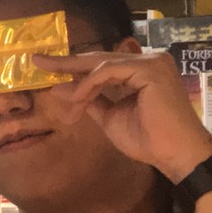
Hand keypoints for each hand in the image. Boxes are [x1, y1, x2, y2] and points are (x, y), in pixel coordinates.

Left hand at [35, 51, 211, 181]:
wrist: (174, 154)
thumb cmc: (148, 139)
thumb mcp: (109, 117)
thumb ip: (90, 100)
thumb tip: (60, 88)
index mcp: (140, 70)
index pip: (101, 64)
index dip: (72, 66)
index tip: (44, 66)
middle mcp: (148, 60)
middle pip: (99, 58)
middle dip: (66, 62)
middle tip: (37, 61)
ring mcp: (152, 62)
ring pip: (101, 64)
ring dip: (79, 84)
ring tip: (64, 100)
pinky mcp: (151, 68)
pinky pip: (109, 71)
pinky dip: (89, 85)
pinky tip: (79, 100)